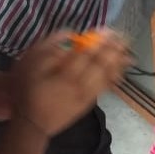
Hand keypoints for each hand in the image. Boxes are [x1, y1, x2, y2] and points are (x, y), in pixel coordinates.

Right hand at [12, 29, 130, 136]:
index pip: (88, 53)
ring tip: (128, 53)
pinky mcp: (88, 103)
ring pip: (106, 76)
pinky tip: (121, 71)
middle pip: (101, 64)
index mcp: (64, 72)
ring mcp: (85, 95)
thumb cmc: (26, 88)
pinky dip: (114, 78)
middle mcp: (79, 84)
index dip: (100, 41)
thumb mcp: (29, 62)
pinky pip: (105, 88)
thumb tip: (70, 35)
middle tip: (123, 39)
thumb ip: (49, 47)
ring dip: (118, 64)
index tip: (108, 31)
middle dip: (113, 50)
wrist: (30, 122)